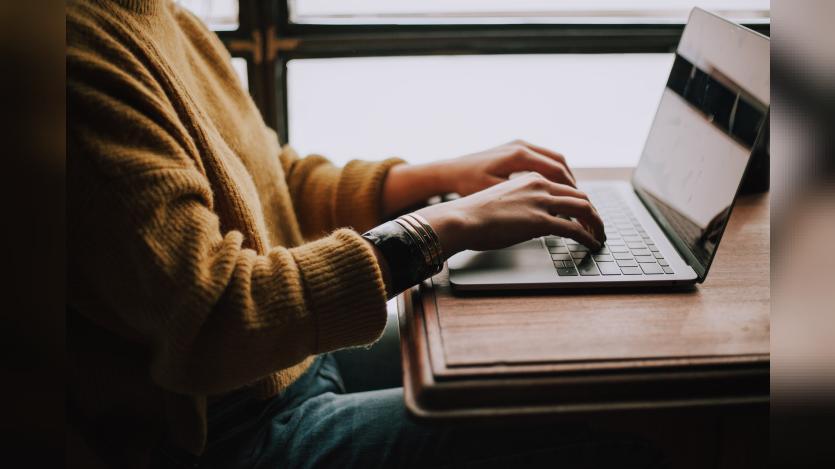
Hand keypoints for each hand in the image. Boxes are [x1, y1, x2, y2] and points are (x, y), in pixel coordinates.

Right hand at [415, 172, 604, 257]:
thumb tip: (531, 222)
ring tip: (599, 236)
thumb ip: (522, 205)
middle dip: (593, 213)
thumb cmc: (474, 214)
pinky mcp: (540, 221)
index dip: (579, 202)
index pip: (565, 187)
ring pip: (583, 209)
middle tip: (598, 227)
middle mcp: (539, 185)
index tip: (584, 214)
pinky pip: (574, 229)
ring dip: (596, 224)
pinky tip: (591, 244)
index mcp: (530, 178)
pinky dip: (588, 237)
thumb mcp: (502, 201)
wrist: (461, 218)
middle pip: (580, 196)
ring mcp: (541, 202)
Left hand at [442, 140, 576, 195]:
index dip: (570, 188)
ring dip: (563, 176)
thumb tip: (549, 209)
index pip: (556, 170)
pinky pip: (542, 158)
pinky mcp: (514, 148)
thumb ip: (523, 198)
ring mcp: (518, 144)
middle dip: (571, 182)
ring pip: (552, 158)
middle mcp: (521, 145)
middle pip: (559, 162)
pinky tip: (553, 187)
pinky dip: (552, 171)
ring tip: (570, 195)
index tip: (578, 204)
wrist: (450, 171)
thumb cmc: (468, 184)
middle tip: (580, 201)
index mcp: (519, 155)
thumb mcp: (496, 194)